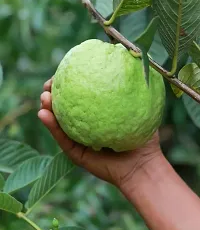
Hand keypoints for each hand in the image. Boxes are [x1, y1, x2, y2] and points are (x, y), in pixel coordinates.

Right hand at [38, 78, 161, 188]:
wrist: (143, 167)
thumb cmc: (144, 138)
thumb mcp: (140, 109)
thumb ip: (132, 90)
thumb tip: (131, 63)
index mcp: (97, 116)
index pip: (80, 98)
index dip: (69, 85)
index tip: (64, 71)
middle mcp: (86, 127)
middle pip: (64, 108)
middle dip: (53, 94)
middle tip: (49, 85)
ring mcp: (79, 140)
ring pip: (58, 123)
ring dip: (47, 108)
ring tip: (44, 97)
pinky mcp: (76, 154)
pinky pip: (62, 139)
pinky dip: (52, 127)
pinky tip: (43, 114)